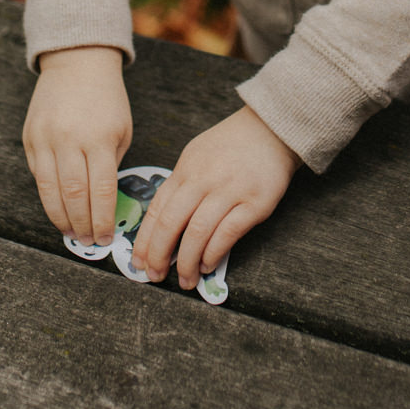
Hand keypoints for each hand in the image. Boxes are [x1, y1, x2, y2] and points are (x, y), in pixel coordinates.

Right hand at [22, 45, 130, 246]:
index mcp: (99, 139)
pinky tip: (57, 209)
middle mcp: (69, 140)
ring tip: (71, 233)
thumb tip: (103, 206)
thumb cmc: (107, 100)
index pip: (100, 191)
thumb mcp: (121, 131)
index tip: (105, 238)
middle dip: (81, 225)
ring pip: (49, 191)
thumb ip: (110, 166)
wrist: (77, 64)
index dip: (102, 220)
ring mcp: (46, 139)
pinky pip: (38, 175)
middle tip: (88, 241)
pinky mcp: (30, 138)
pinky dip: (47, 196)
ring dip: (60, 218)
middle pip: (73, 196)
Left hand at [132, 106, 300, 288]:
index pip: (157, 209)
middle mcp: (204, 180)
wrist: (271, 130)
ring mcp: (230, 190)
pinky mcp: (255, 202)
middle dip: (159, 254)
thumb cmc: (232, 146)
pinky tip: (208, 265)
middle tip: (155, 275)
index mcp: (186, 169)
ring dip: (187, 261)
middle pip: (171, 222)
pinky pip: (228, 232)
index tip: (138, 261)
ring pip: (198, 231)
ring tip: (185, 279)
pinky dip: (214, 253)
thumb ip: (180, 185)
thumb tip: (162, 224)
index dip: (145, 240)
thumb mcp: (196, 155)